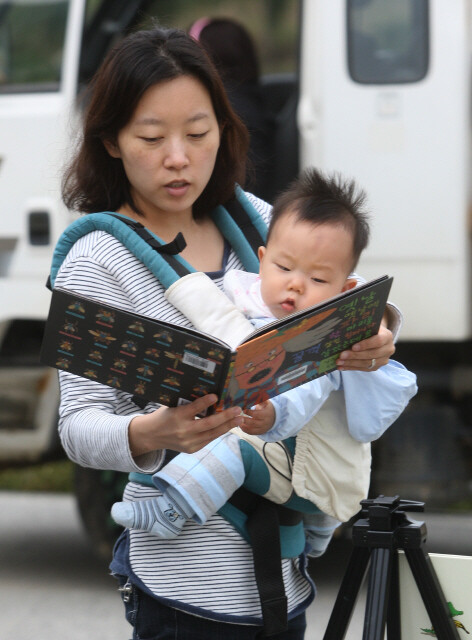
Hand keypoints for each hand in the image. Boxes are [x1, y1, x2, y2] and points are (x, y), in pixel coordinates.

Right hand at [128, 394, 242, 456]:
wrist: (151, 436)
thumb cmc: (165, 416)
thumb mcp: (173, 406)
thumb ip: (189, 404)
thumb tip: (211, 397)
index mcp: (176, 416)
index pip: (193, 409)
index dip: (204, 403)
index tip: (215, 396)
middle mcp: (183, 431)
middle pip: (208, 424)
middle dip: (225, 417)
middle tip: (238, 410)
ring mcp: (188, 442)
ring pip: (212, 434)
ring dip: (227, 426)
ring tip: (239, 419)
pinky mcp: (192, 449)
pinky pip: (209, 439)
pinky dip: (219, 432)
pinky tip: (229, 426)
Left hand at [240, 400, 275, 434]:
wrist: (274, 417)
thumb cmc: (267, 408)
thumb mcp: (266, 402)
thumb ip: (260, 399)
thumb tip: (255, 394)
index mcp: (267, 414)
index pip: (257, 414)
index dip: (249, 412)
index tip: (243, 410)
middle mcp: (265, 423)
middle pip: (253, 423)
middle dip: (245, 420)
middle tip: (238, 416)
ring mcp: (262, 429)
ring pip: (252, 429)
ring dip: (243, 426)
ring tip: (237, 421)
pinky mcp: (259, 432)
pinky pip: (251, 433)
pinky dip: (245, 430)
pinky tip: (240, 425)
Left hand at [336, 324, 394, 371]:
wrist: (376, 336)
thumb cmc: (369, 328)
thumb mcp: (367, 325)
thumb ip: (360, 328)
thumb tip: (343, 331)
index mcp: (387, 336)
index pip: (378, 341)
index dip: (366, 345)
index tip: (353, 347)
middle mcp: (388, 349)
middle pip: (371, 354)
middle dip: (355, 356)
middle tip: (341, 355)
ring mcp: (383, 360)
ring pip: (367, 363)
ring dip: (351, 363)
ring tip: (339, 362)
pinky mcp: (377, 367)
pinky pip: (363, 369)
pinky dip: (351, 367)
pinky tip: (341, 366)